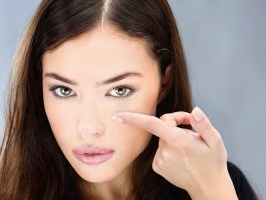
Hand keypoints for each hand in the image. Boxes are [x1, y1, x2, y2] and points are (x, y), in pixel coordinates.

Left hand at [111, 107, 237, 199]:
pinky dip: (169, 148)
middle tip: (192, 128)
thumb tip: (194, 110)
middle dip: (175, 123)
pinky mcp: (157, 166)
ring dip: (173, 137)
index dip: (133, 118)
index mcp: (177, 141)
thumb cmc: (213, 162)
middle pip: (162, 126)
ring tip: (189, 147)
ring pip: (162, 138)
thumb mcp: (215, 141)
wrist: (208, 187)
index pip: (151, 124)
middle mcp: (165, 151)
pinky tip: (181, 156)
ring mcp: (160, 160)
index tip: (117, 116)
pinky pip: (160, 149)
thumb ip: (203, 124)